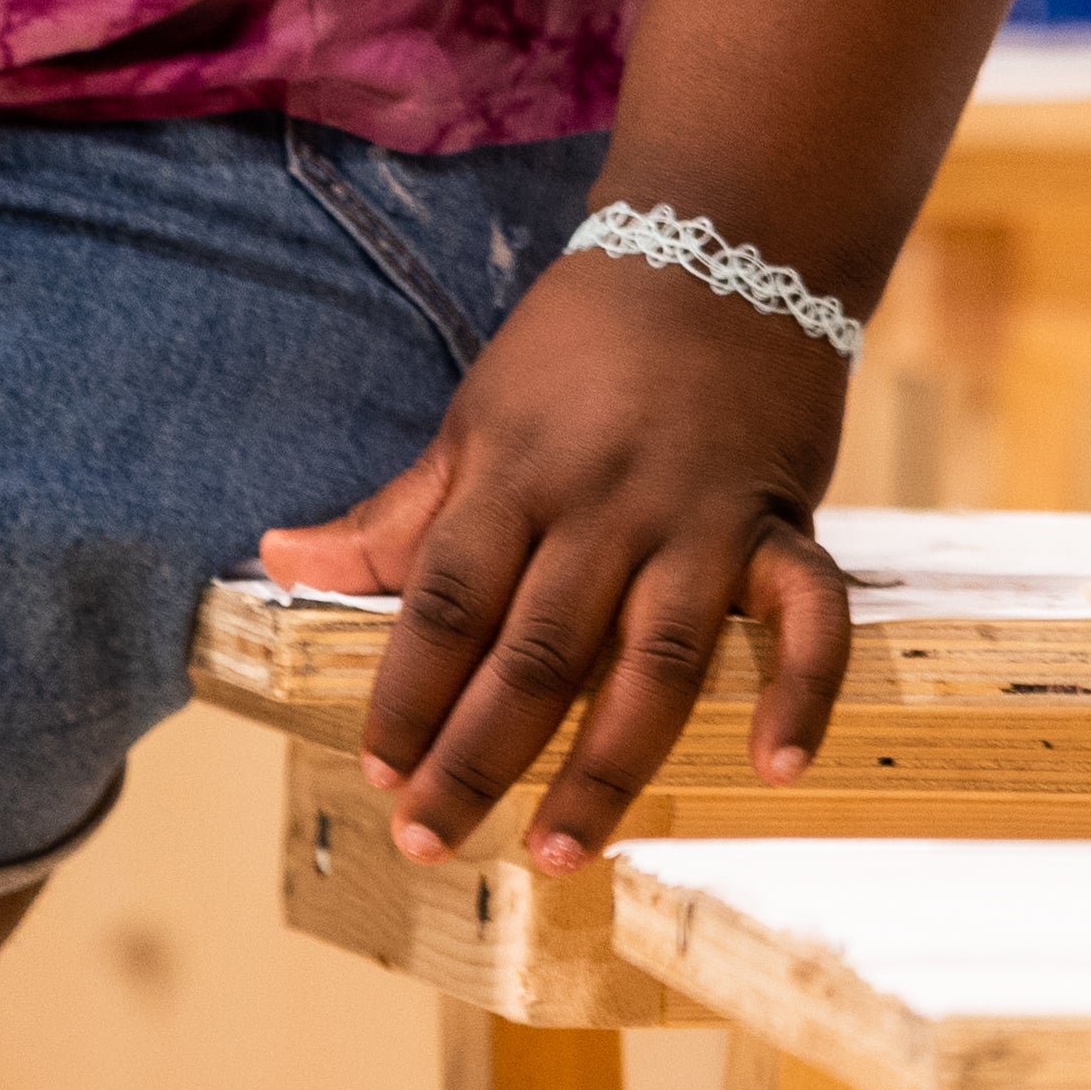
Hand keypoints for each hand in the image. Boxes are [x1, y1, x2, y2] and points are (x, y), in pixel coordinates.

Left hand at [262, 246, 857, 866]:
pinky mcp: (781, 518)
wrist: (729, 238)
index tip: (377, 769)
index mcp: (517, 473)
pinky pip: (808, 612)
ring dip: (607, 765)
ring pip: (653, 659)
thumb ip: (398, 509)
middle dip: (477, 758)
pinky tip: (775, 767)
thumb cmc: (586, 338)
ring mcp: (700, 517)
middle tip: (430, 840)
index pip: (447, 603)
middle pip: (534, 653)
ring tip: (557, 851)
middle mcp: (606, 504)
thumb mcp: (478, 413)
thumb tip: (282, 558)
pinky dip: (802, 689)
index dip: (407, 693)